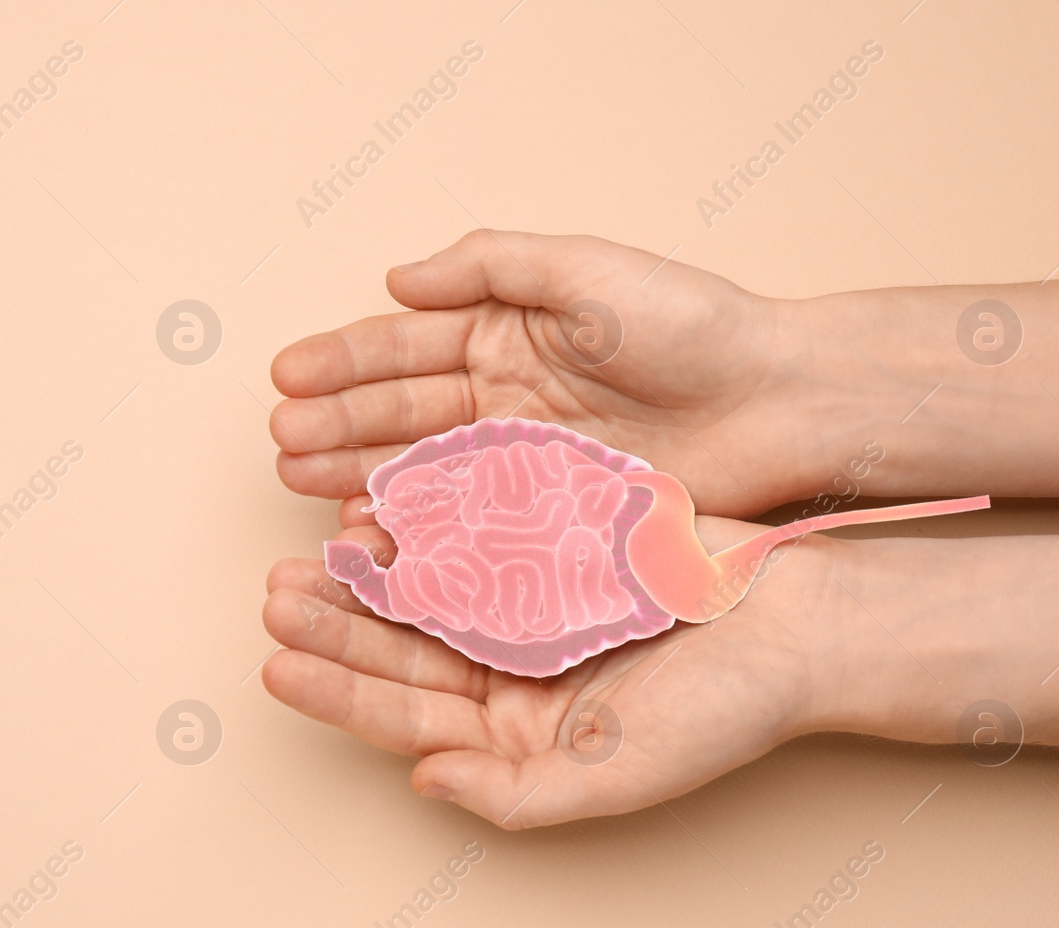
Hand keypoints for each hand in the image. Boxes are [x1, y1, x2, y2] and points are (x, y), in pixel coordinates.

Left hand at [260, 516, 853, 827]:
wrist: (800, 627)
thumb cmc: (724, 713)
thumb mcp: (618, 776)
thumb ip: (515, 794)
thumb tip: (421, 780)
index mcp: (515, 736)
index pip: (406, 718)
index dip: (337, 691)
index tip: (275, 662)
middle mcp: (511, 677)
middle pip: (400, 652)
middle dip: (334, 625)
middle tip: (275, 593)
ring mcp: (527, 611)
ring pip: (424, 592)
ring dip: (368, 572)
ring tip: (312, 546)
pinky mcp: (550, 552)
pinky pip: (473, 535)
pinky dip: (429, 523)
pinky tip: (386, 504)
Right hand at [269, 230, 843, 517]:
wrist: (777, 401)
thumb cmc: (690, 324)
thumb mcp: (584, 270)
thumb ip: (490, 264)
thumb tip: (397, 276)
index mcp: (506, 330)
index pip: (406, 344)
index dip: (344, 359)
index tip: (286, 375)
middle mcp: (505, 394)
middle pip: (402, 411)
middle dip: (336, 423)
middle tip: (280, 442)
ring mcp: (524, 457)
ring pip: (424, 468)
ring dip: (360, 475)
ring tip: (303, 487)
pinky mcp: (550, 510)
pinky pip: (468, 520)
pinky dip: (418, 525)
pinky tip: (373, 531)